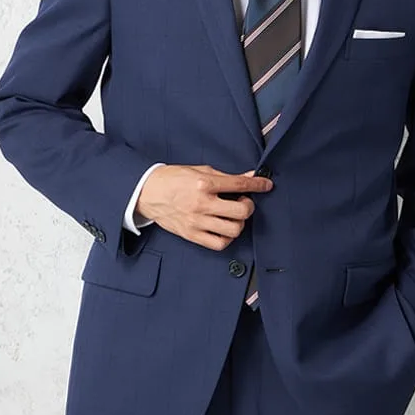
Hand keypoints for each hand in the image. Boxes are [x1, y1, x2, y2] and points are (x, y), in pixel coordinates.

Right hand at [135, 164, 272, 250]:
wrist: (148, 192)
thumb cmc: (173, 179)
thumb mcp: (200, 170)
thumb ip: (225, 176)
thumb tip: (249, 175)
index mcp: (204, 183)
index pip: (239, 184)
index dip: (258, 184)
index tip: (266, 184)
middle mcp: (202, 204)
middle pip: (241, 212)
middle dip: (248, 206)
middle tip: (243, 202)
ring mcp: (197, 222)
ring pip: (233, 230)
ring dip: (239, 223)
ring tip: (232, 216)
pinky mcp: (191, 235)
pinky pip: (219, 244)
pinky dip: (227, 238)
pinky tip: (223, 228)